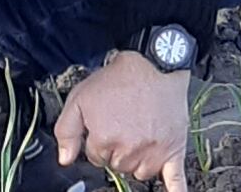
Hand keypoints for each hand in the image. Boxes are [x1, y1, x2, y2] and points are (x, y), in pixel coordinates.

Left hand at [54, 52, 189, 188]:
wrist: (157, 62)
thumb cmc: (120, 78)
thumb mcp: (81, 96)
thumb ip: (66, 130)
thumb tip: (65, 159)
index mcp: (104, 140)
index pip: (95, 158)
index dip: (98, 139)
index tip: (106, 122)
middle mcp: (128, 151)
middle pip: (117, 166)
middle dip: (117, 149)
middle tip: (124, 122)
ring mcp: (153, 153)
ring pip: (139, 172)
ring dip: (137, 159)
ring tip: (141, 131)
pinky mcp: (174, 150)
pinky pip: (175, 180)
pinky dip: (175, 191)